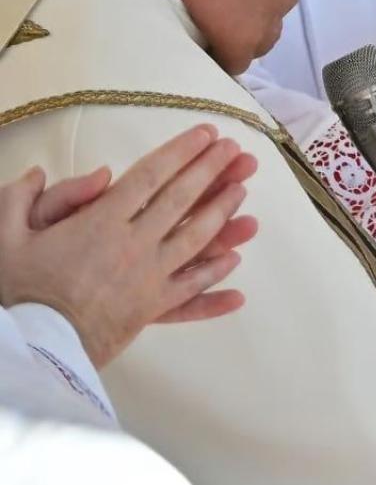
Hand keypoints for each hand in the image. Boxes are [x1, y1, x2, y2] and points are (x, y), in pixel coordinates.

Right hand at [0, 126, 260, 366]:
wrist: (30, 349)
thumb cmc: (15, 291)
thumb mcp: (5, 236)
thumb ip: (23, 198)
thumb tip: (61, 173)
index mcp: (99, 222)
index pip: (150, 176)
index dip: (181, 152)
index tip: (206, 134)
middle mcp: (132, 245)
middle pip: (181, 200)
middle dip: (211, 171)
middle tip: (237, 151)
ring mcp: (147, 277)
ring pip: (195, 239)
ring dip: (222, 213)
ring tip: (243, 190)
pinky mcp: (150, 308)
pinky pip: (190, 287)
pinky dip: (213, 273)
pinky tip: (234, 260)